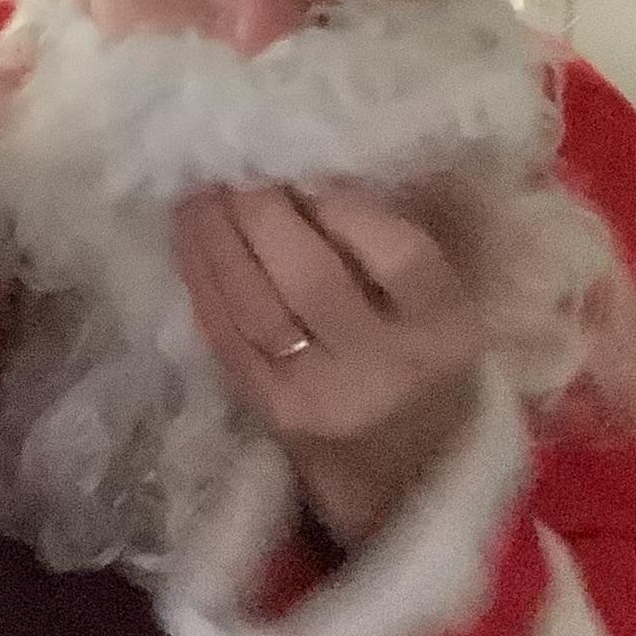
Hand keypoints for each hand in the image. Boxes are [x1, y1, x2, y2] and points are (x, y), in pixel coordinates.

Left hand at [172, 182, 486, 546]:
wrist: (404, 472)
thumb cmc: (425, 362)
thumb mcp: (443, 306)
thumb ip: (399, 241)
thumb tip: (320, 165)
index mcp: (446, 331)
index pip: (400, 260)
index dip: (348, 207)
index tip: (309, 166)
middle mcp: (385, 370)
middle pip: (313, 279)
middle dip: (264, 212)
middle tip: (238, 163)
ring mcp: (319, 398)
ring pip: (255, 305)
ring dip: (217, 238)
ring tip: (201, 188)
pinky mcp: (269, 412)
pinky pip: (225, 335)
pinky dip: (202, 279)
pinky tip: (189, 235)